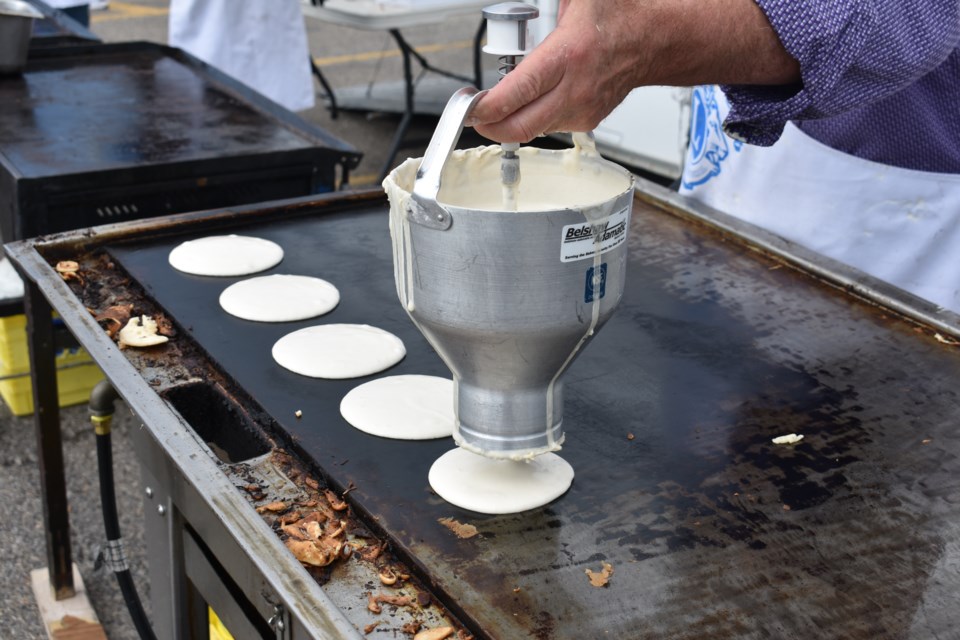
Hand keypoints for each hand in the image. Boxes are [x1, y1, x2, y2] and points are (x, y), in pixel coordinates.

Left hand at [470, 0, 644, 142]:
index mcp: (567, 55)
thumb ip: (541, 5)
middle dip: (490, 126)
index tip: (471, 106)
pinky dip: (535, 115)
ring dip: (513, 119)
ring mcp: (582, 109)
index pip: (519, 92)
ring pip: (533, 128)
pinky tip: (537, 97)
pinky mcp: (586, 121)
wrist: (651, 39)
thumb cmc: (615, 16)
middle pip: (521, 126)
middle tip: (475, 115)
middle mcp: (575, 88)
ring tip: (506, 99)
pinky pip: (549, 126)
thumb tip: (513, 10)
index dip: (489, 107)